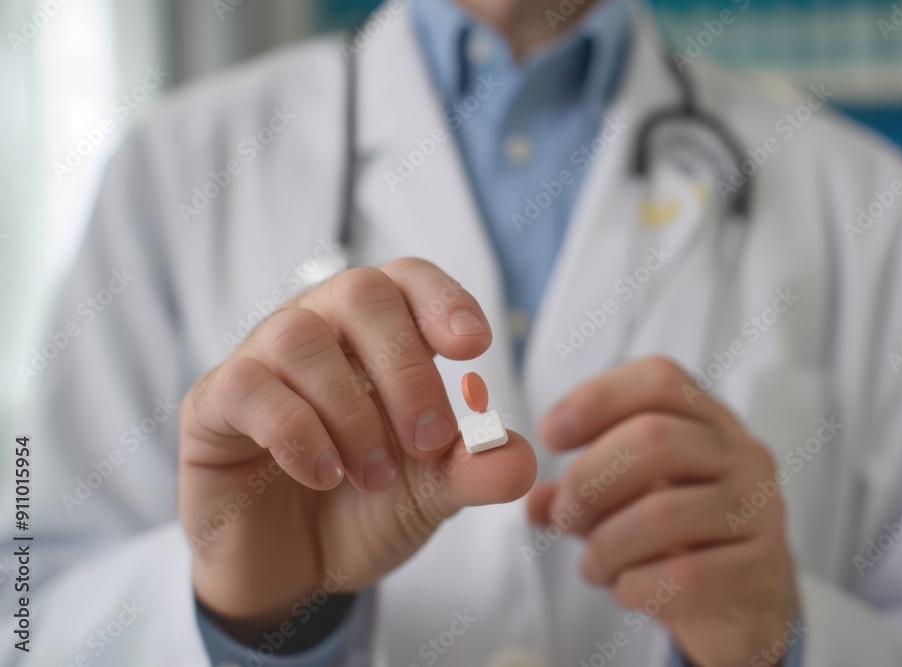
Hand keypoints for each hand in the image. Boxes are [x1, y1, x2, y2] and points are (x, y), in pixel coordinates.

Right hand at [179, 258, 535, 636]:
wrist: (294, 570)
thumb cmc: (362, 508)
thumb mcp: (430, 493)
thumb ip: (473, 471)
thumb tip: (519, 458)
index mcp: (376, 337)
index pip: (406, 280)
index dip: (441, 298)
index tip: (472, 346)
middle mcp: (319, 332)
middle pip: (360, 293)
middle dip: (405, 367)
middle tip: (428, 440)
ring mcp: (261, 363)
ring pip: (299, 336)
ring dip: (350, 410)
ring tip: (373, 474)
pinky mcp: (214, 406)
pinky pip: (247, 386)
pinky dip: (296, 431)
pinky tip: (324, 474)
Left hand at [528, 357, 799, 666]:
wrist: (748, 603)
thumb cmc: (680, 537)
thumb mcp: (625, 502)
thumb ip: (579, 493)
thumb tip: (532, 502)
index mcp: (709, 421)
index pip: (659, 378)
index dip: (597, 398)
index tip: (551, 435)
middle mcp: (741, 454)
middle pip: (653, 438)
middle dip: (589, 480)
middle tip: (565, 515)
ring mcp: (758, 510)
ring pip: (662, 513)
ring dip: (605, 544)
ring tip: (592, 565)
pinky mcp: (760, 570)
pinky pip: (683, 576)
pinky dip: (635, 585)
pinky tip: (625, 589)